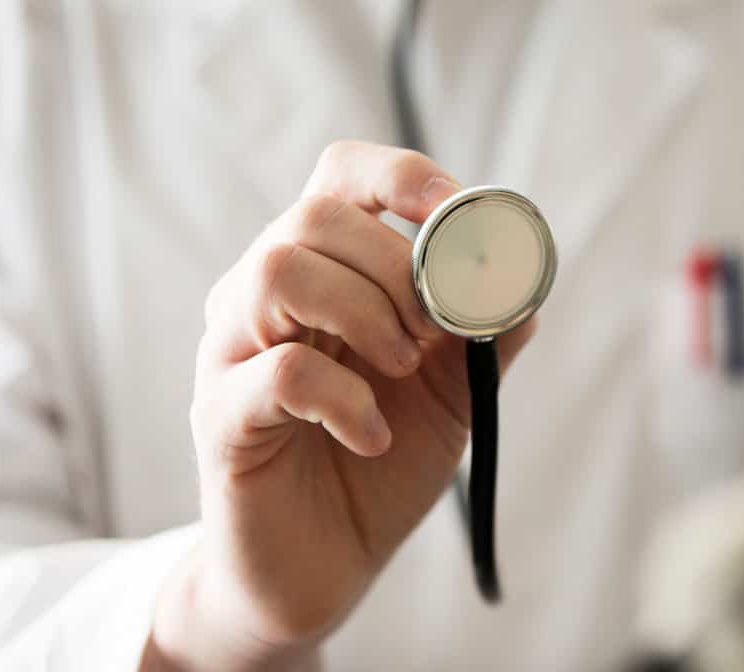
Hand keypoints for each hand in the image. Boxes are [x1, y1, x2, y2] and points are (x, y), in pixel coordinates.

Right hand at [144, 142, 535, 670]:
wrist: (321, 567)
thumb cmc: (379, 463)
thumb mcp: (451, 390)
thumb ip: (484, 331)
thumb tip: (523, 277)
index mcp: (320, 270)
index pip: (340, 176)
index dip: (401, 176)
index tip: (460, 215)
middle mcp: (261, 294)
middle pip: (314, 216)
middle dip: (399, 266)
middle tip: (435, 332)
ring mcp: (231, 352)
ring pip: (279, 271)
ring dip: (366, 312)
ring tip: (402, 369)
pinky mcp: (220, 418)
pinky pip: (279, 373)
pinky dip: (347, 398)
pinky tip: (374, 436)